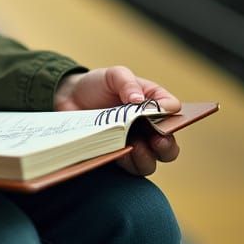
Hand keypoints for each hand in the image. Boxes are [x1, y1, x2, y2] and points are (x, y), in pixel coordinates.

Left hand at [54, 66, 180, 176]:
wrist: (69, 98)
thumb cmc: (97, 84)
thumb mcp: (113, 75)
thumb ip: (127, 83)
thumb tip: (138, 100)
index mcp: (153, 103)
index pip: (173, 111)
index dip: (173, 115)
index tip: (164, 115)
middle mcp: (148, 127)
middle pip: (169, 144)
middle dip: (167, 145)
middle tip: (158, 140)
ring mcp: (134, 144)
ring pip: (151, 162)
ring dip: (146, 157)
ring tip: (135, 147)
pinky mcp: (118, 156)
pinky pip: (128, 167)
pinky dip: (127, 163)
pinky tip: (120, 152)